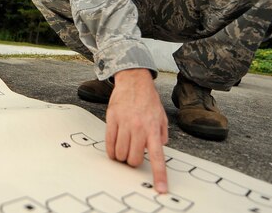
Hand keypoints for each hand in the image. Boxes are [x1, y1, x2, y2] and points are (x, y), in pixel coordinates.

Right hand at [105, 68, 168, 192]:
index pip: (158, 157)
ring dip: (121, 156)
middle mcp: (139, 128)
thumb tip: (159, 147)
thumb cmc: (148, 99)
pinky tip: (114, 148)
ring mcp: (124, 124)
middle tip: (133, 154)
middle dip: (133, 161)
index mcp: (153, 129)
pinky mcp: (112, 120)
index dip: (159, 175)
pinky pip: (109, 143)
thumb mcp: (162, 117)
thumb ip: (162, 134)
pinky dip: (111, 151)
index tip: (161, 189)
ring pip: (120, 153)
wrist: (133, 81)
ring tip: (124, 149)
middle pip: (134, 159)